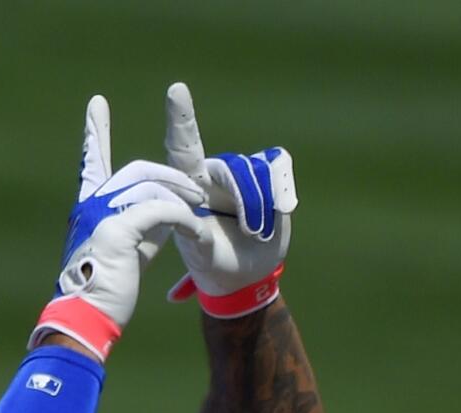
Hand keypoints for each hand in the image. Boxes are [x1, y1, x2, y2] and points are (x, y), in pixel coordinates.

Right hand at [29, 94, 204, 360]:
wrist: (87, 317)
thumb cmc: (108, 289)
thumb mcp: (130, 248)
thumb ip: (144, 223)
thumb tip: (169, 209)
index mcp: (88, 207)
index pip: (92, 162)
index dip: (94, 133)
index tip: (96, 104)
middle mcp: (90, 204)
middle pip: (137, 170)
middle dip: (171, 176)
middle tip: (197, 191)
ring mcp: (100, 214)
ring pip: (150, 186)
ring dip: (181, 196)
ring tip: (200, 212)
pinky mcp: (116, 229)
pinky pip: (160, 209)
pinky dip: (182, 218)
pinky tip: (196, 230)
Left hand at [163, 82, 298, 317]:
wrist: (244, 274)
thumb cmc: (213, 261)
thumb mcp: (198, 252)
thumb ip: (193, 231)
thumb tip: (199, 215)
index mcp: (187, 187)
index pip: (182, 148)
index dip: (181, 118)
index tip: (177, 90)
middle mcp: (212, 173)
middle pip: (233, 167)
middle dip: (247, 200)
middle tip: (252, 232)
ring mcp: (242, 171)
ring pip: (259, 170)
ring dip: (263, 206)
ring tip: (257, 232)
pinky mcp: (270, 173)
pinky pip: (280, 166)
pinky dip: (283, 192)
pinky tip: (281, 211)